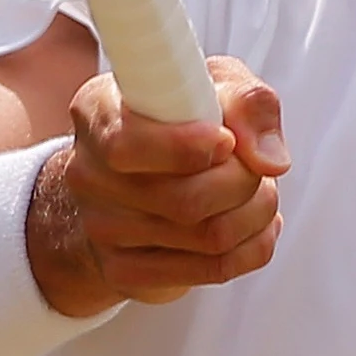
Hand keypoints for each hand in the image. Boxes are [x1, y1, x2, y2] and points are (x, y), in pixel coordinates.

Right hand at [30, 56, 288, 313]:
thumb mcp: (216, 84)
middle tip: (253, 166)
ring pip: (210, 237)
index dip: (190, 148)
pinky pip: (216, 269)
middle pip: (186, 200)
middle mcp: (87, 174)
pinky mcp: (127, 271)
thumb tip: (268, 159)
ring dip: (257, 212)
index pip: (128, 146)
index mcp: (97, 111)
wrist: (139, 176)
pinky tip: (251, 224)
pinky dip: (254, 245)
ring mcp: (101, 229)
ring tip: (256, 191)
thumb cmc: (182, 118)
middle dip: (244, 181)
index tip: (226, 140)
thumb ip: (248, 102)